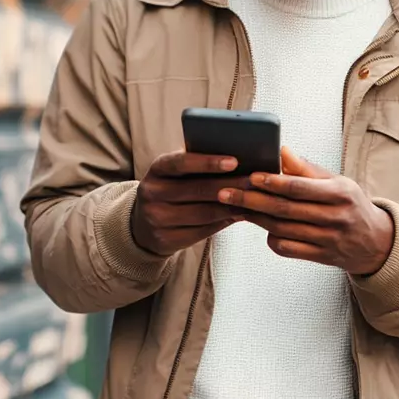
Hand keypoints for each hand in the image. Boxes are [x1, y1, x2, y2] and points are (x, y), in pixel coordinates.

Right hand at [132, 151, 250, 255]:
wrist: (143, 225)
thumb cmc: (171, 189)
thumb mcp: (176, 173)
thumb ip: (197, 163)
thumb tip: (236, 159)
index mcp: (157, 170)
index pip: (181, 163)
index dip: (208, 162)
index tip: (234, 161)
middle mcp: (152, 193)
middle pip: (198, 190)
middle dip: (231, 184)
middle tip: (254, 181)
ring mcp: (157, 219)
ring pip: (204, 213)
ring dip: (232, 206)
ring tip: (253, 198)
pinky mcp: (166, 240)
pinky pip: (202, 231)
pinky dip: (224, 222)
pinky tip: (240, 214)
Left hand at [217, 146, 393, 275]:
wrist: (376, 242)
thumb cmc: (351, 204)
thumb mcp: (338, 181)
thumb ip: (308, 168)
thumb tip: (282, 151)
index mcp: (340, 193)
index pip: (300, 187)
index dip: (273, 182)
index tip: (251, 176)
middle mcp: (335, 217)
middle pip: (285, 209)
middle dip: (252, 200)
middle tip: (226, 192)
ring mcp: (328, 240)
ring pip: (282, 229)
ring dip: (255, 218)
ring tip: (234, 206)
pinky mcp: (321, 257)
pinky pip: (287, 249)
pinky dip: (270, 237)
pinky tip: (260, 226)